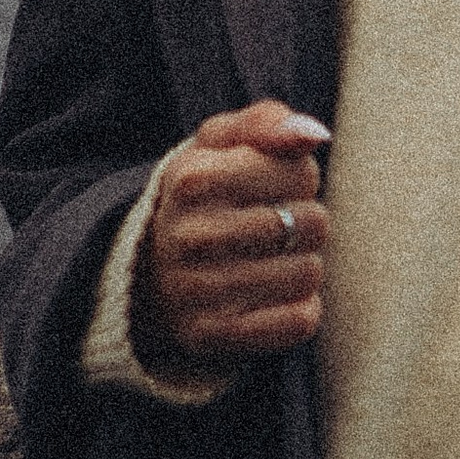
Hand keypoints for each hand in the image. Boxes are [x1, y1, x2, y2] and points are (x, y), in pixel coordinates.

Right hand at [136, 101, 331, 366]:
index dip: (298, 179)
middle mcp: (190, 236)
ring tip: (268, 261)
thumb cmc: (202, 195)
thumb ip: (267, 123)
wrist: (145, 271)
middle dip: (303, 222)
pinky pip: (299, 322)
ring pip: (309, 273)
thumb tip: (314, 135)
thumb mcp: (220, 144)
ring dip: (301, 266)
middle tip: (270, 227)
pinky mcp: (212, 335)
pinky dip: (299, 309)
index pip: (302, 174)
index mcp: (192, 179)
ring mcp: (197, 291)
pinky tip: (271, 297)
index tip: (269, 187)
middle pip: (313, 223)